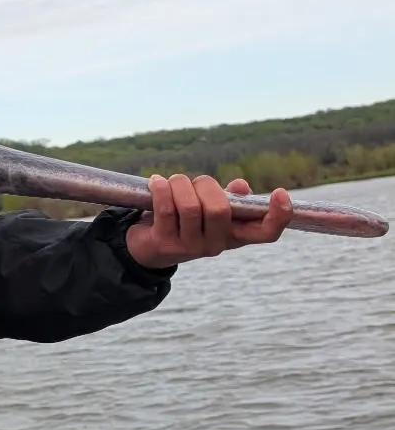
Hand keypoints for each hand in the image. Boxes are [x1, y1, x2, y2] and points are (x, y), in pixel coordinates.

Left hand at [123, 173, 292, 268]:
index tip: (281, 193)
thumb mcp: (208, 210)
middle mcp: (216, 245)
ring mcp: (190, 247)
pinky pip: (165, 209)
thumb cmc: (184, 220)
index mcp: (234, 235)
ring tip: (171, 182)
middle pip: (219, 210)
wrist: (148, 246)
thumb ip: (227, 197)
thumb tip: (241, 186)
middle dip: (204, 185)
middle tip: (193, 182)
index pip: (266, 233)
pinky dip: (161, 189)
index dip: (279, 216)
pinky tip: (156, 183)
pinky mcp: (164, 243)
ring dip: (179, 184)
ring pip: (190, 206)